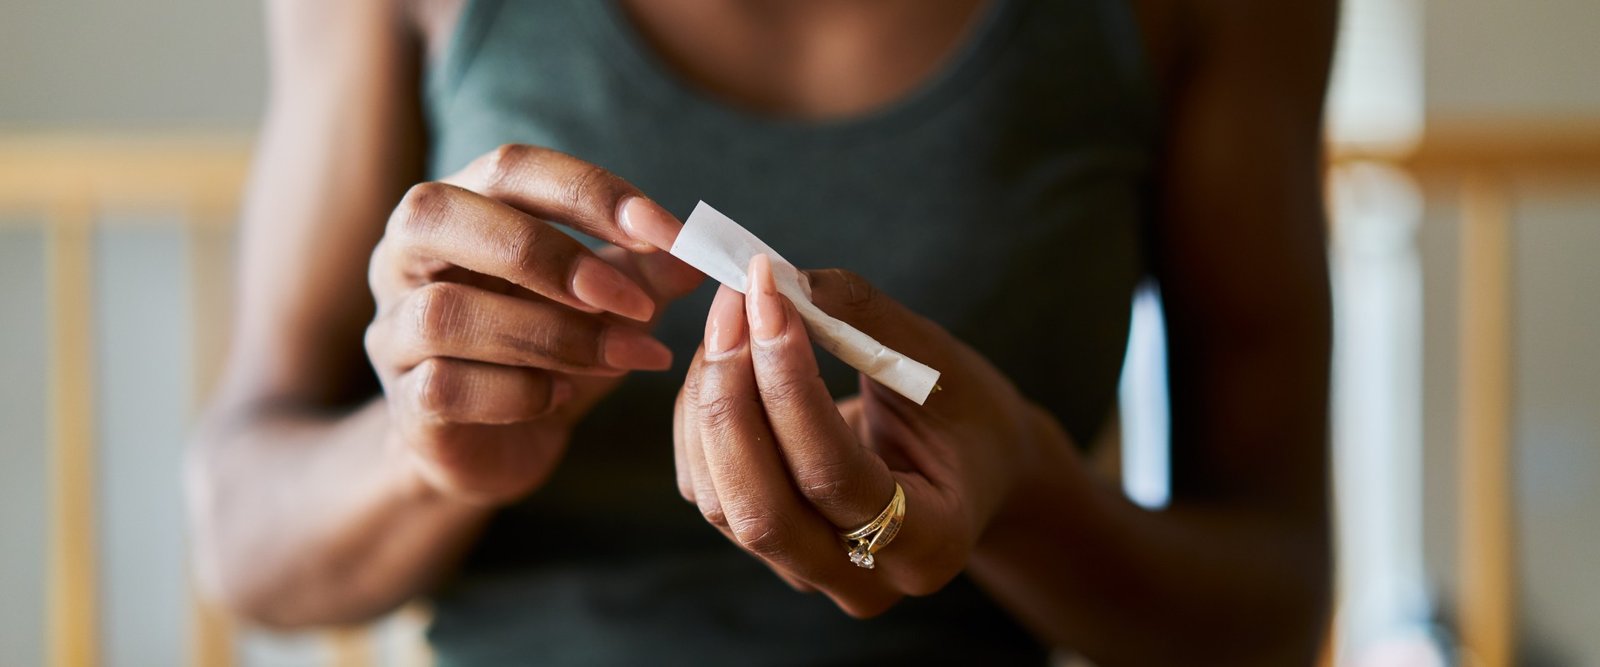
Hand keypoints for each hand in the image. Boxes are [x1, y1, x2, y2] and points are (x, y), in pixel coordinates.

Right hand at [366, 145, 702, 503]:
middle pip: (440, 214)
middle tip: (628, 299)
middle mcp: (405, 258)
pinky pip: (444, 387)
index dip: (589, 192)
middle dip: (547, 254)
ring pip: (446, 311)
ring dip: (550, 334)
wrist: (495, 448)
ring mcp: (392, 330)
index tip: (668, 233)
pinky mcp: (403, 404)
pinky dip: (517, 392)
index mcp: (460, 210)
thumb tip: (705, 251)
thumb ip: (646, 273)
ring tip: (620, 357)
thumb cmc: (548, 353)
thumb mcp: (604, 306)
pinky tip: (564, 398)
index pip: (510, 168)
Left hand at [674, 255, 1052, 616]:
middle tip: (733, 304)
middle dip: (730, 399)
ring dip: (708, 399)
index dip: (788, 384)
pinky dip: (698, 416)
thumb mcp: (941, 362)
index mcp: (930, 544)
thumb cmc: (966, 413)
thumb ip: (865, 321)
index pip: (832, 475)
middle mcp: (863, 579)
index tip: (769, 297)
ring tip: (731, 316)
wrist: (971, 466)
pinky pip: (704, 489)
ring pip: (721, 502)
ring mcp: (808, 572)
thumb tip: (780, 282)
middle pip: (762, 511)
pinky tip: (721, 356)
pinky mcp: (766, 547)